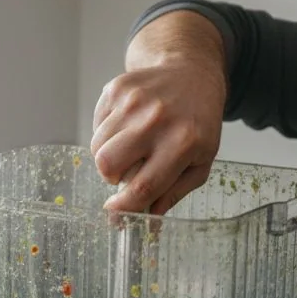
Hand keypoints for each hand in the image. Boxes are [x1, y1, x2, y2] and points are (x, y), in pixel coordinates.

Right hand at [90, 14, 226, 214]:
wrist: (191, 74)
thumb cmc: (197, 124)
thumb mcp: (200, 162)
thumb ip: (173, 193)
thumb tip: (147, 223)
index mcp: (183, 143)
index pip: (143, 185)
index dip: (124, 206)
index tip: (114, 214)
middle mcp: (156, 120)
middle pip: (108, 163)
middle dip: (111, 177)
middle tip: (126, 171)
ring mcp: (134, 101)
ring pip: (97, 146)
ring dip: (108, 155)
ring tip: (130, 146)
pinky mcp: (117, 88)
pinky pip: (97, 125)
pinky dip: (107, 133)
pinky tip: (127, 126)